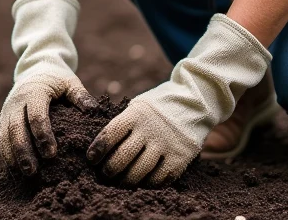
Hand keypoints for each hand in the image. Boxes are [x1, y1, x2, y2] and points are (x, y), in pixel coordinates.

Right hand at [0, 0, 97, 175]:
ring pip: (5, 135)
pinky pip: (2, 138)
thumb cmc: (57, 78)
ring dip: (13, 156)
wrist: (35, 67)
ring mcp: (7, 110)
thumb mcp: (70, 82)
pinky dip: (7, 154)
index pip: (36, 115)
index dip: (43, 135)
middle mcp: (17, 101)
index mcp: (34, 91)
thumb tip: (94, 111)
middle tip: (32, 171)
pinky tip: (15, 170)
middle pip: (16, 128)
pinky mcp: (4, 119)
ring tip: (23, 174)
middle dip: (23, 151)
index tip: (52, 154)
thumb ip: (81, 96)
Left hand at [86, 13, 270, 185]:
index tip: (91, 159)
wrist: (197, 102)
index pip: (110, 134)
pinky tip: (143, 181)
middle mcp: (150, 129)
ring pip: (139, 172)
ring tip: (121, 181)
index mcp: (136, 114)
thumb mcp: (139, 106)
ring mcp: (166, 145)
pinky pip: (159, 179)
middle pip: (122, 158)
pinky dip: (148, 183)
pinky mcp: (180, 158)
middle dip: (109, 170)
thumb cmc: (160, 107)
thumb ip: (124, 124)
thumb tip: (102, 148)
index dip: (97, 149)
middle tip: (106, 174)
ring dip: (126, 181)